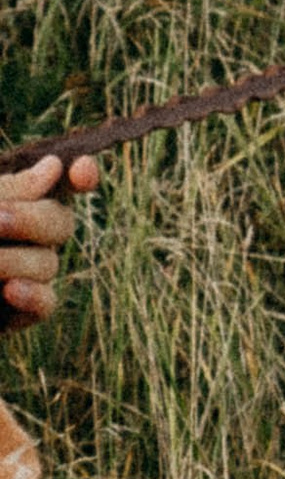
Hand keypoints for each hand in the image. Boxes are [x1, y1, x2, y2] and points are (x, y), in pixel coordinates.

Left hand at [0, 154, 99, 325]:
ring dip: (15, 260)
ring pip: (48, 263)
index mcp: (14, 199)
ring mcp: (25, 273)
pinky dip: (32, 295)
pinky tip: (9, 290)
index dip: (81, 176)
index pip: (61, 182)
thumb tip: (54, 167)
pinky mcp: (19, 310)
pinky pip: (46, 303)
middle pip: (60, 222)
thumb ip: (7, 190)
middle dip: (31, 220)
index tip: (83, 171)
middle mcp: (27, 235)